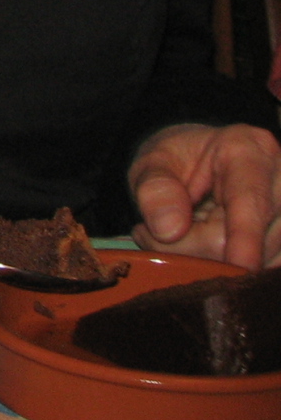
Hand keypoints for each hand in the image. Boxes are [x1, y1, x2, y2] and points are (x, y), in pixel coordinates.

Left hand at [130, 122, 280, 267]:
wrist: (197, 163)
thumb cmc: (176, 160)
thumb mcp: (152, 161)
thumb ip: (155, 189)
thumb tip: (170, 230)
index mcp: (249, 149)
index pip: (252, 200)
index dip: (244, 236)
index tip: (240, 263)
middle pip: (254, 238)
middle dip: (200, 249)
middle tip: (154, 235)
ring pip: (264, 260)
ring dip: (215, 262)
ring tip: (178, 237)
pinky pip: (267, 269)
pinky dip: (232, 269)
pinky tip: (205, 250)